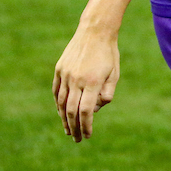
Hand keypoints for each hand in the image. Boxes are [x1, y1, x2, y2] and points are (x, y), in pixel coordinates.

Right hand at [52, 26, 119, 141]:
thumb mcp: (115, 74)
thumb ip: (107, 94)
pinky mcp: (59, 69)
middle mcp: (77, 79)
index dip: (86, 126)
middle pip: (71, 110)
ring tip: (68, 130)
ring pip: (61, 102)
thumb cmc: (108, 54)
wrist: (95, 31)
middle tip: (76, 139)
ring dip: (63, 119)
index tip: (87, 135)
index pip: (86, 111)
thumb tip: (95, 110)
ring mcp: (66, 74)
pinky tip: (61, 113)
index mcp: (93, 81)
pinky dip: (58, 104)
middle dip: (74, 127)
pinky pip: (56, 91)